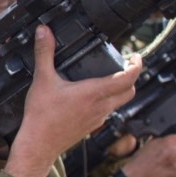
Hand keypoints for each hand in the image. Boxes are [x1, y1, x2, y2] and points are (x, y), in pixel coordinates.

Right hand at [5, 26, 140, 176]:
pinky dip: (108, 101)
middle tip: (125, 65)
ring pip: (120, 102)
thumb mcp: (42, 79)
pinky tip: (92, 96)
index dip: (137, 65)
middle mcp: (101, 106)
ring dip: (120, 89)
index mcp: (93, 93)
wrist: (39, 144)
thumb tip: (44, 32)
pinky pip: (108, 111)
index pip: (128, 78)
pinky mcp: (92, 126)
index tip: (135, 56)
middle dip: (131, 76)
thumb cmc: (42, 117)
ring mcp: (98, 118)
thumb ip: (44, 53)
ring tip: (108, 78)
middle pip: (130, 91)